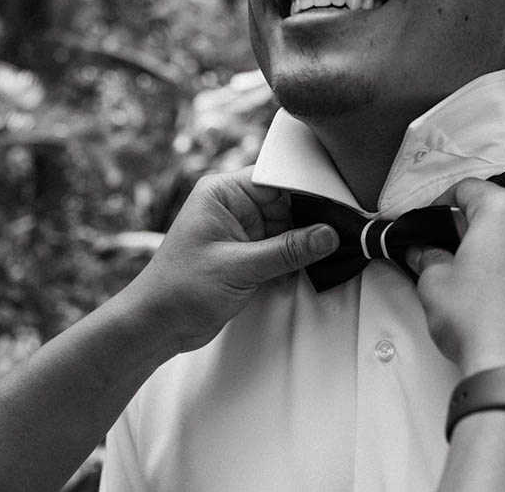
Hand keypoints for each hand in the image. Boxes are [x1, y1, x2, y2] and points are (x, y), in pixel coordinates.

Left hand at [125, 167, 337, 353]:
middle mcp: (233, 206)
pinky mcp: (248, 254)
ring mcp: (242, 231)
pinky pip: (282, 248)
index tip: (341, 199)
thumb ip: (287, 250)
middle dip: (314, 217)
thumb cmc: (179, 290)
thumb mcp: (239, 267)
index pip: (276, 178)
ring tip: (339, 247)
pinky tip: (317, 265)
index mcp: (223, 193)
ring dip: (308, 241)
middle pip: (288, 202)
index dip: (309, 187)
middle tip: (348, 227)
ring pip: (289, 227)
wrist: (156, 326)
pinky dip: (297, 258)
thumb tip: (329, 234)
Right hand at [406, 180, 504, 376]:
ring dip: (498, 246)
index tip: (430, 221)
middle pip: (499, 209)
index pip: (468, 189)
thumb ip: (428, 258)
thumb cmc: (481, 322)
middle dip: (472, 225)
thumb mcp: (435, 283)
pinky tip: (498, 293)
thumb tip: (424, 253)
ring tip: (472, 276)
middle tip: (446, 249)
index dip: (441, 204)